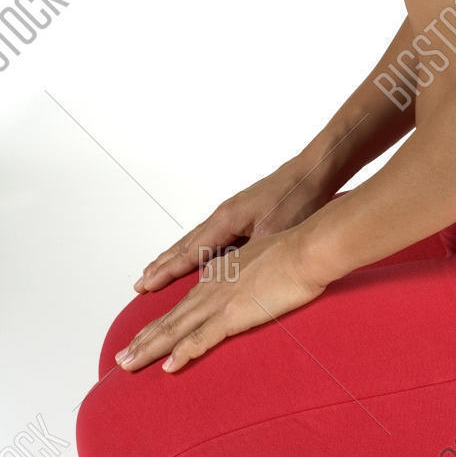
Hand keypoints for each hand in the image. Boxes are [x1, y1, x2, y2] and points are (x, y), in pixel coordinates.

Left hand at [117, 221, 332, 373]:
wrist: (307, 249)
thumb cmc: (296, 253)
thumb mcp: (265, 264)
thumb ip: (253, 279)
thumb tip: (256, 290)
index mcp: (219, 277)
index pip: (183, 306)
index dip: (161, 324)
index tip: (143, 338)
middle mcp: (211, 288)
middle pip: (170, 319)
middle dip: (143, 340)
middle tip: (121, 359)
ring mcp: (219, 301)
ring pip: (175, 330)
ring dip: (149, 349)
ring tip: (127, 365)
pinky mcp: (232, 314)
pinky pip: (201, 339)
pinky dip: (182, 353)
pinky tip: (167, 367)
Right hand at [134, 158, 336, 293]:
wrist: (314, 172)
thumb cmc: (298, 199)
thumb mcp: (274, 232)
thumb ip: (249, 255)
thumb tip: (229, 277)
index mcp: (226, 219)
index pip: (189, 251)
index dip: (167, 271)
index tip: (146, 284)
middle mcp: (223, 215)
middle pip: (185, 245)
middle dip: (163, 265)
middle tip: (141, 282)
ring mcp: (233, 212)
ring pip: (197, 239)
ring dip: (176, 257)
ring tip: (158, 269)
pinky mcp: (244, 213)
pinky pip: (211, 236)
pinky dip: (197, 249)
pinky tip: (198, 255)